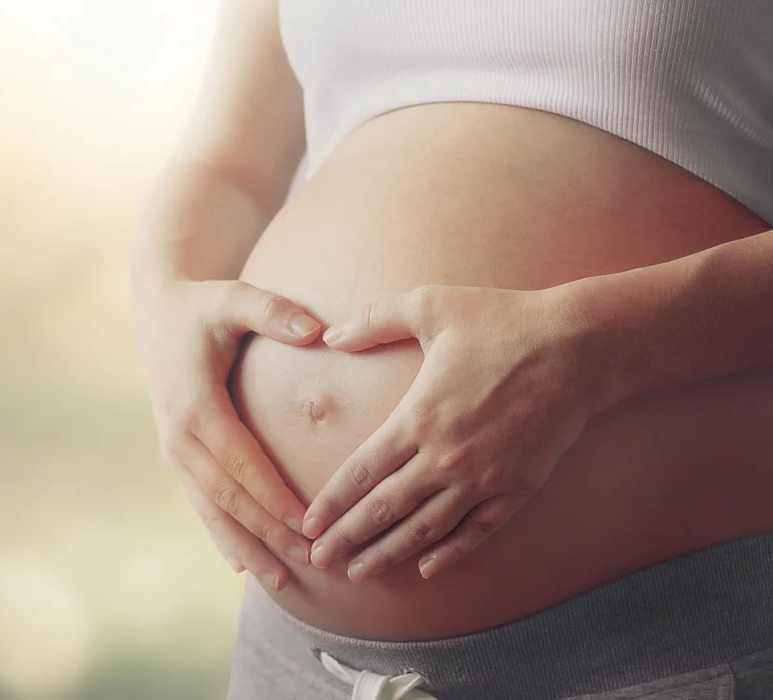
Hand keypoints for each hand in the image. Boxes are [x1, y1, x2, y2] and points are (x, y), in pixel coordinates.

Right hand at [131, 276, 319, 592]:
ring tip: (280, 583)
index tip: (307, 526)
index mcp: (194, 406)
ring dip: (245, 547)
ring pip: (212, 511)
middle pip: (228, 498)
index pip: (240, 464)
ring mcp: (174, 450)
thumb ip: (272, 311)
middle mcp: (179, 437)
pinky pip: (201, 503)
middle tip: (309, 564)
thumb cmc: (202, 305)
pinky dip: (221, 534)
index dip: (272, 498)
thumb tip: (317, 331)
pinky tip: (241, 563)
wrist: (157, 311)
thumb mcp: (232, 298)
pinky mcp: (177, 455)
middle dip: (267, 534)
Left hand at [302, 284, 595, 580]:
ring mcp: (482, 478)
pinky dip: (450, 553)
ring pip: (425, 529)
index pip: (361, 473)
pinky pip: (476, 531)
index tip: (308, 525)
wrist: (579, 347)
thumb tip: (331, 334)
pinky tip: (427, 568)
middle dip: (347, 538)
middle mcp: (445, 457)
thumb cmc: (503, 322)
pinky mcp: (517, 488)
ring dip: (388, 553)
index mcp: (418, 417)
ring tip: (359, 573)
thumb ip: (376, 320)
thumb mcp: (431, 306)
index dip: (331, 504)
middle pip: (384, 509)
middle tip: (319, 562)